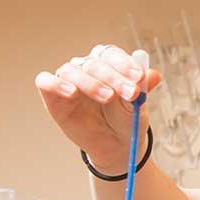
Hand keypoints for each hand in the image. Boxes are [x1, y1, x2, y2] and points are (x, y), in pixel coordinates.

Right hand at [33, 43, 161, 164]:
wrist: (115, 145)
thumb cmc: (125, 119)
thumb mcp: (137, 105)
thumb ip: (142, 89)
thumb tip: (154, 74)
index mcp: (108, 63)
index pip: (112, 55)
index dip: (124, 64)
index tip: (139, 78)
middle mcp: (86, 67)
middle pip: (95, 63)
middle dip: (114, 77)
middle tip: (131, 94)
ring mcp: (68, 79)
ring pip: (72, 70)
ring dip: (91, 82)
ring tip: (108, 97)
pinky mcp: (52, 95)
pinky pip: (45, 81)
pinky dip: (56, 84)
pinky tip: (71, 92)